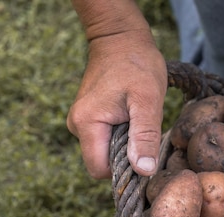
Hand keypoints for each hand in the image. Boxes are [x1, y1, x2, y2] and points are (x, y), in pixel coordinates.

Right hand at [67, 29, 166, 178]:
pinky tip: (130, 116)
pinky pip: (104, 139)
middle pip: (102, 162)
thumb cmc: (137, 64)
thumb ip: (145, 137)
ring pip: (104, 152)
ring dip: (124, 144)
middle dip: (125, 156)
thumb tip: (143, 171)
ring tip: (136, 118)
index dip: (124, 169)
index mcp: (86, 124)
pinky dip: (121, 135)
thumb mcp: (148, 101)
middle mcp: (76, 126)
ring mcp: (79, 122)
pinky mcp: (87, 118)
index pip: (100, 170)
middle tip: (143, 129)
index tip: (144, 152)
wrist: (120, 37)